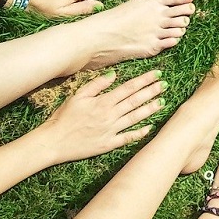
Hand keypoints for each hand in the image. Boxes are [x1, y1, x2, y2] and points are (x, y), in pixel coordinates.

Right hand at [38, 70, 163, 163]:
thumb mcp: (78, 96)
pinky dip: (139, 133)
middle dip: (152, 91)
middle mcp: (110, 115)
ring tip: (163, 101)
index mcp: (103, 102)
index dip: (145, 80)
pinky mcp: (108, 144)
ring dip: (150, 109)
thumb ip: (97, 85)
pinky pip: (127, 138)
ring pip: (135, 118)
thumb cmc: (63, 117)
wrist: (53, 142)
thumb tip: (114, 74)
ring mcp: (111, 131)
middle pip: (135, 101)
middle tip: (165, 84)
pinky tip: (150, 127)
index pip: (129, 88)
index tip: (157, 74)